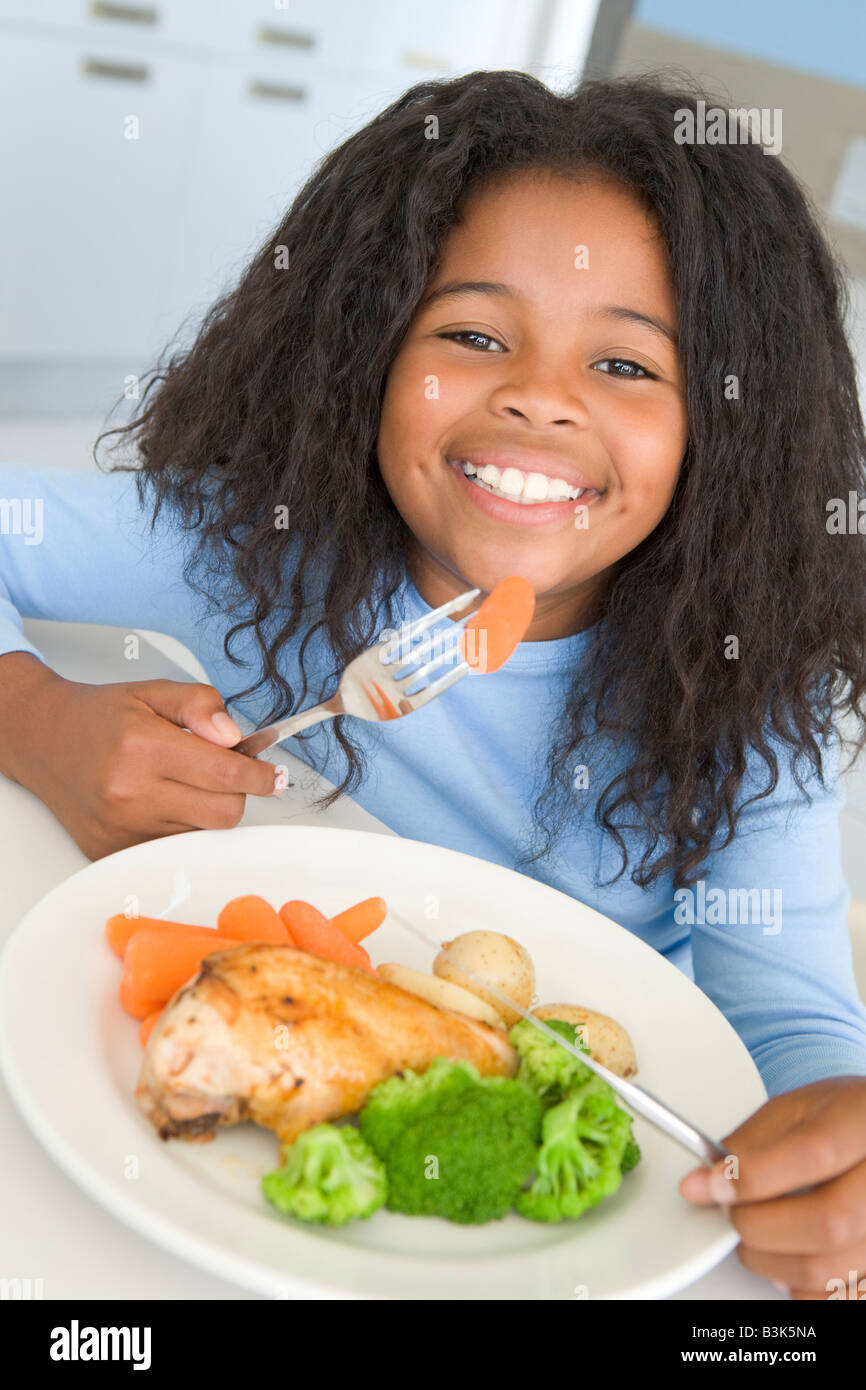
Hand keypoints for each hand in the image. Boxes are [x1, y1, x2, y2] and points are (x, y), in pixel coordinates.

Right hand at [8, 670, 279, 859]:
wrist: (43, 740)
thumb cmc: (101, 716)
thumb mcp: (153, 691)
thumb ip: (200, 705)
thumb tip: (235, 736)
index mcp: (144, 748)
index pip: (227, 774)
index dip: (261, 775)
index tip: (273, 775)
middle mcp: (131, 794)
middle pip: (224, 813)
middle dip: (237, 792)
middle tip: (225, 771)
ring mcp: (121, 828)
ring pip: (201, 832)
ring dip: (205, 808)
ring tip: (182, 780)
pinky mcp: (113, 850)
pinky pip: (172, 846)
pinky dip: (179, 825)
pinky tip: (162, 801)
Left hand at [680, 1076, 865, 1298]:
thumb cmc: (847, 1118)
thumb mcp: (799, 1108)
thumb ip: (752, 1141)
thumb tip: (705, 1182)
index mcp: (863, 1122)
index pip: (815, 1152)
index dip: (754, 1175)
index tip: (711, 1185)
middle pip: (828, 1222)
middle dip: (759, 1226)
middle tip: (731, 1214)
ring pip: (832, 1270)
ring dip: (774, 1263)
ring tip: (757, 1238)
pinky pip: (845, 1297)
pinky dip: (803, 1289)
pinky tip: (791, 1262)